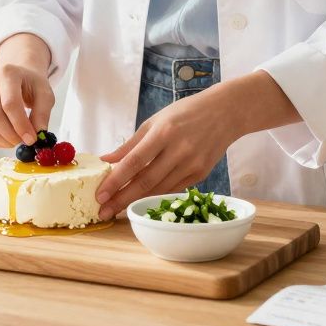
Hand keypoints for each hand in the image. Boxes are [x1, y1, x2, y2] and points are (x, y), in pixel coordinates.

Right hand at [0, 33, 52, 147]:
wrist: (15, 78)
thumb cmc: (30, 86)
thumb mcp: (44, 94)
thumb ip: (42, 114)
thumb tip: (37, 135)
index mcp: (7, 73)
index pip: (10, 103)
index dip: (20, 125)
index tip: (31, 139)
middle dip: (11, 135)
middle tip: (24, 141)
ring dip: (2, 140)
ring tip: (16, 139)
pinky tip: (6, 138)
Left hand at [95, 71, 298, 218]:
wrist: (225, 113)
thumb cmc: (185, 113)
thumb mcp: (154, 121)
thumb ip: (130, 144)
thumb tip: (106, 160)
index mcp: (163, 132)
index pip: (134, 162)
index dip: (116, 181)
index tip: (100, 195)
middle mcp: (178, 150)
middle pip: (146, 181)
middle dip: (122, 199)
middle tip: (104, 212)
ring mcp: (192, 165)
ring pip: (159, 189)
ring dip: (136, 201)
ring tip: (117, 210)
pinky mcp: (201, 175)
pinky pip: (173, 189)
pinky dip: (155, 195)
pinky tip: (140, 201)